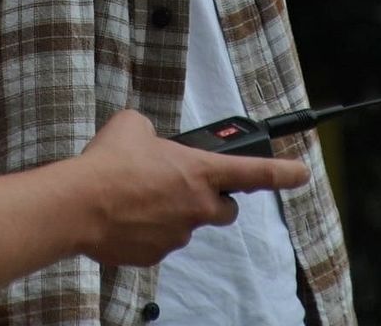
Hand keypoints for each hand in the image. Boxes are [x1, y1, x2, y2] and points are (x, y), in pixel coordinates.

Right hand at [73, 109, 308, 266]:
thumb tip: (146, 138)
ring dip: (172, 212)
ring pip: (187, 225)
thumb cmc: (107, 163)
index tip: (301, 173)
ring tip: (136, 197)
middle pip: (226, 210)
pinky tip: (125, 216)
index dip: (282, 172)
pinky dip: (148, 230)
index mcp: (199, 172)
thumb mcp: (132, 125)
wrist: (79, 204)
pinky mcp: (155, 255)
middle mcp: (196, 206)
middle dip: (214, 200)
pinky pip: (160, 241)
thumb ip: (150, 130)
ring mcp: (177, 235)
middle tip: (187, 187)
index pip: (254, 173)